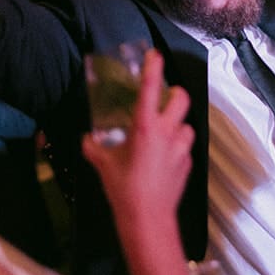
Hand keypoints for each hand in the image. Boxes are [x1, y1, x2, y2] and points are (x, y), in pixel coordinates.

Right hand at [82, 51, 192, 227]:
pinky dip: (177, 146)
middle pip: (181, 98)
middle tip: (164, 97)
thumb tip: (87, 140)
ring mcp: (181, 148)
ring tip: (164, 131)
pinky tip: (165, 157)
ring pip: (186, 124)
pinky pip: (185, 147)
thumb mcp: (104, 166)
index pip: (150, 89)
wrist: (148, 218)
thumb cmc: (124, 189)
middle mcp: (167, 133)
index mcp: (145, 127)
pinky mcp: (188, 164)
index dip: (153, 68)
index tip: (154, 55)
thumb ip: (95, 149)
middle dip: (174, 93)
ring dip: (177, 123)